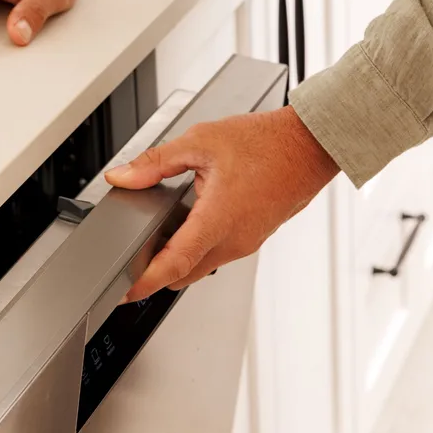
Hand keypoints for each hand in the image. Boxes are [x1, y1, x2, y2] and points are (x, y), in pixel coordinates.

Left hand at [105, 106, 338, 300]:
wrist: (309, 146)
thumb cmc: (267, 143)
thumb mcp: (200, 141)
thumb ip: (155, 162)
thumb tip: (123, 176)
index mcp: (218, 219)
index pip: (174, 264)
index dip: (144, 282)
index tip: (124, 291)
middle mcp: (234, 240)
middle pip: (183, 274)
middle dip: (155, 275)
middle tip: (129, 267)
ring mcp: (245, 243)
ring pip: (201, 266)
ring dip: (177, 260)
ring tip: (154, 240)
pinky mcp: (252, 239)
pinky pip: (217, 254)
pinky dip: (197, 249)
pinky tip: (187, 225)